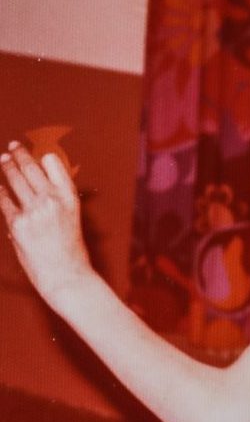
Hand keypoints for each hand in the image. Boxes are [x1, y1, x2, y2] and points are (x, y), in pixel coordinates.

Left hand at [0, 141, 93, 302]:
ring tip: (3, 159)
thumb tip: (33, 190)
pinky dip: (0, 193)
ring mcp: (34, 211)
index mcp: (70, 198)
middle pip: (32, 169)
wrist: (66, 275)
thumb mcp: (71, 219)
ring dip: (7, 167)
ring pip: (16, 181)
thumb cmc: (70, 251)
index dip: (44, 156)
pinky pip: (5, 202)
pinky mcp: (18, 223)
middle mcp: (53, 200)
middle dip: (20, 155)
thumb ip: (55, 203)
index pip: (55, 166)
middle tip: (14, 146)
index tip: (37, 151)